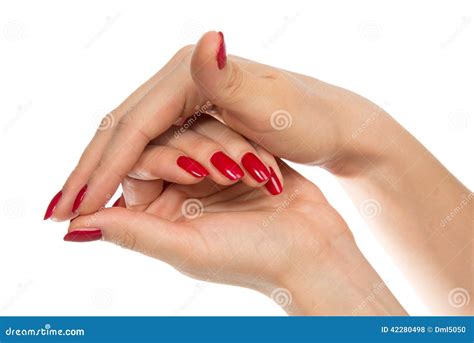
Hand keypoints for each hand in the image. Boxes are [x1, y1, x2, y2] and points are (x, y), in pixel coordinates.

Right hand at [44, 31, 378, 220]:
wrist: (331, 122)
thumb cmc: (308, 117)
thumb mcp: (271, 104)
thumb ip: (227, 78)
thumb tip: (206, 41)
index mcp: (190, 73)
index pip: (133, 125)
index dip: (103, 167)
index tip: (76, 205)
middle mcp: (181, 79)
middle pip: (121, 127)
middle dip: (90, 170)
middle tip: (58, 209)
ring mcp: (186, 96)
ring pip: (131, 136)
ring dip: (102, 170)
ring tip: (77, 202)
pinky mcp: (193, 114)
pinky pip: (149, 142)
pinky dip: (128, 166)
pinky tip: (114, 186)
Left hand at [66, 162, 405, 314]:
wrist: (314, 250)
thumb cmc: (251, 257)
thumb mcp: (187, 247)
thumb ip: (133, 233)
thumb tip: (72, 228)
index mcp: (158, 213)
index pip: (138, 165)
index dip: (162, 159)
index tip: (194, 170)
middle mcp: (180, 190)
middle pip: (170, 142)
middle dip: (201, 154)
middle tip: (228, 172)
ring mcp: (211, 173)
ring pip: (202, 132)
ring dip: (228, 151)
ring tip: (252, 175)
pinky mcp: (240, 160)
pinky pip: (230, 132)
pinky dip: (246, 147)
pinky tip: (265, 171)